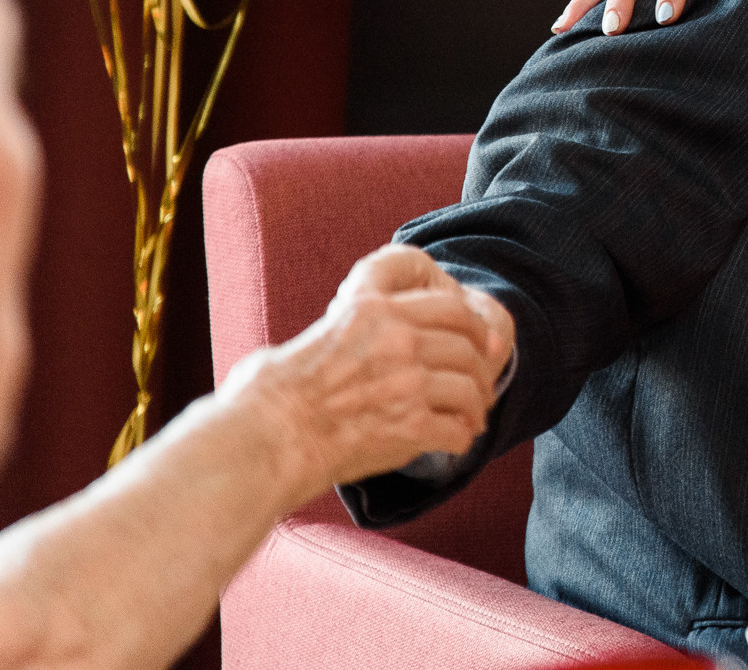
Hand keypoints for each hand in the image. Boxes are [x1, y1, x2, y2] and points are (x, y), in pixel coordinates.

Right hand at [222, 245, 514, 500]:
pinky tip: (454, 443)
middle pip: (467, 345)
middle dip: (481, 368)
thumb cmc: (267, 395)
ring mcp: (408, 381)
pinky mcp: (411, 425)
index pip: (450, 304)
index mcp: (373, 309)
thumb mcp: (313, 335)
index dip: (474, 324)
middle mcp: (398, 338)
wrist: (265, 439)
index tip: (482, 340)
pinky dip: (461, 438)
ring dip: (475, 406)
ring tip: (471, 418)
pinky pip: (458, 429)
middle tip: (482, 387)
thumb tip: (340, 335)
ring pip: (470, 387)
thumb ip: (346, 327)